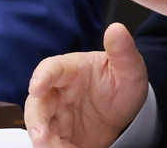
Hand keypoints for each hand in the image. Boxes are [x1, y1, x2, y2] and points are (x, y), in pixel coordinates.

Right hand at [25, 23, 148, 147]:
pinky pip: (54, 144)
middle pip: (38, 103)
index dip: (42, 76)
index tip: (36, 87)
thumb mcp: (130, 68)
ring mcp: (58, 115)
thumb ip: (123, 51)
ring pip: (42, 126)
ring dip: (43, 141)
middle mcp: (59, 91)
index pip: (52, 67)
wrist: (128, 112)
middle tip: (41, 138)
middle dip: (36, 121)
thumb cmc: (123, 82)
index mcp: (72, 69)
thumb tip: (117, 29)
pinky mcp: (61, 135)